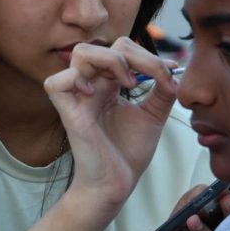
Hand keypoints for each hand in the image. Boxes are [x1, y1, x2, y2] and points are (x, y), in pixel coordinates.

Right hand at [44, 38, 179, 225]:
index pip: (121, 49)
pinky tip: (96, 94)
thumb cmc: (127, 154)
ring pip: (80, 54)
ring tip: (127, 83)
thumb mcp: (153, 116)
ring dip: (109, 61)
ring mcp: (79, 98)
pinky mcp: (69, 114)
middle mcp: (92, 87)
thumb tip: (173, 71)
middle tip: (148, 79)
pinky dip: (76, 80)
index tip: (167, 75)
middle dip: (132, 55)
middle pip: (101, 45)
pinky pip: (56, 82)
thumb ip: (162, 92)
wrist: (116, 185)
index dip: (146, 55)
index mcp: (108, 84)